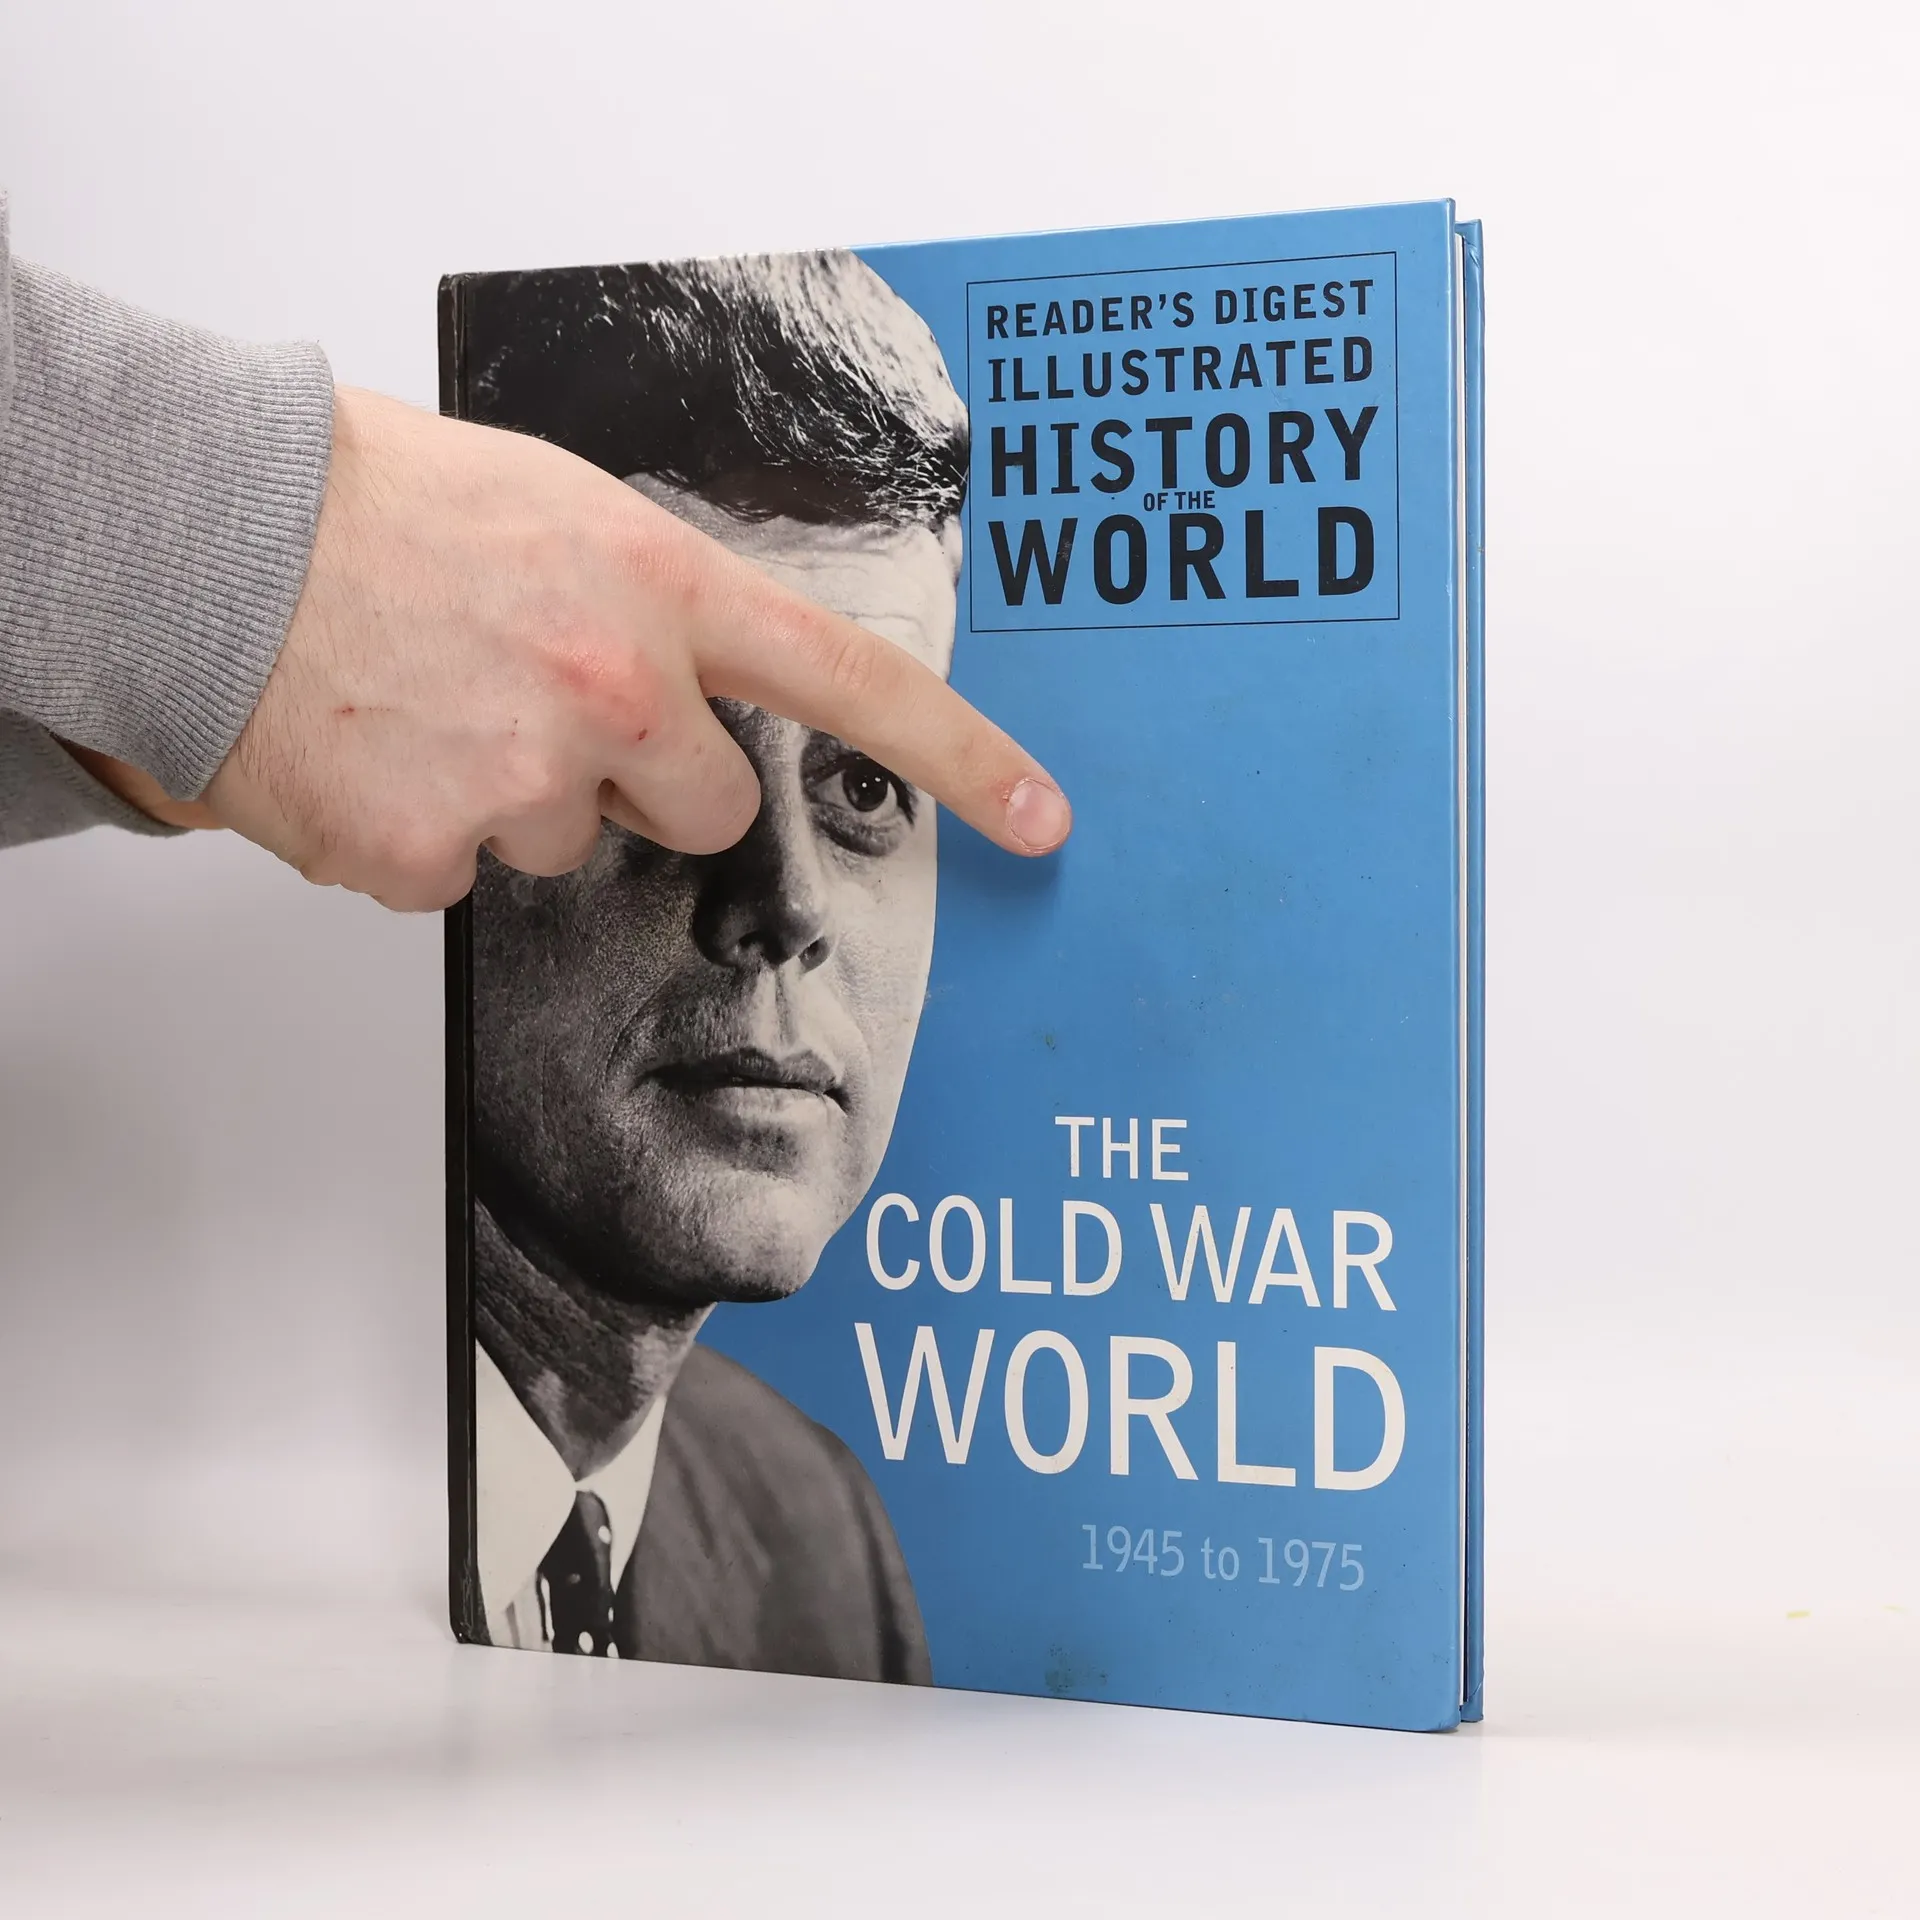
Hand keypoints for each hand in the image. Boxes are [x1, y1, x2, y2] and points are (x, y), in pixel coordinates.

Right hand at [197, 387, 1070, 910]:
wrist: (204, 533)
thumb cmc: (377, 503)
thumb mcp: (556, 510)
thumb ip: (650, 603)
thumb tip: (692, 692)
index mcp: (659, 591)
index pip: (852, 686)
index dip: (961, 758)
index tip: (1042, 818)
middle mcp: (615, 688)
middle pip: (711, 808)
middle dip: (649, 782)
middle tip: (543, 704)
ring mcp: (524, 778)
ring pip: (570, 843)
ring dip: (517, 795)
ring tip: (431, 703)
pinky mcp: (429, 851)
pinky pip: (465, 877)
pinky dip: (426, 831)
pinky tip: (378, 751)